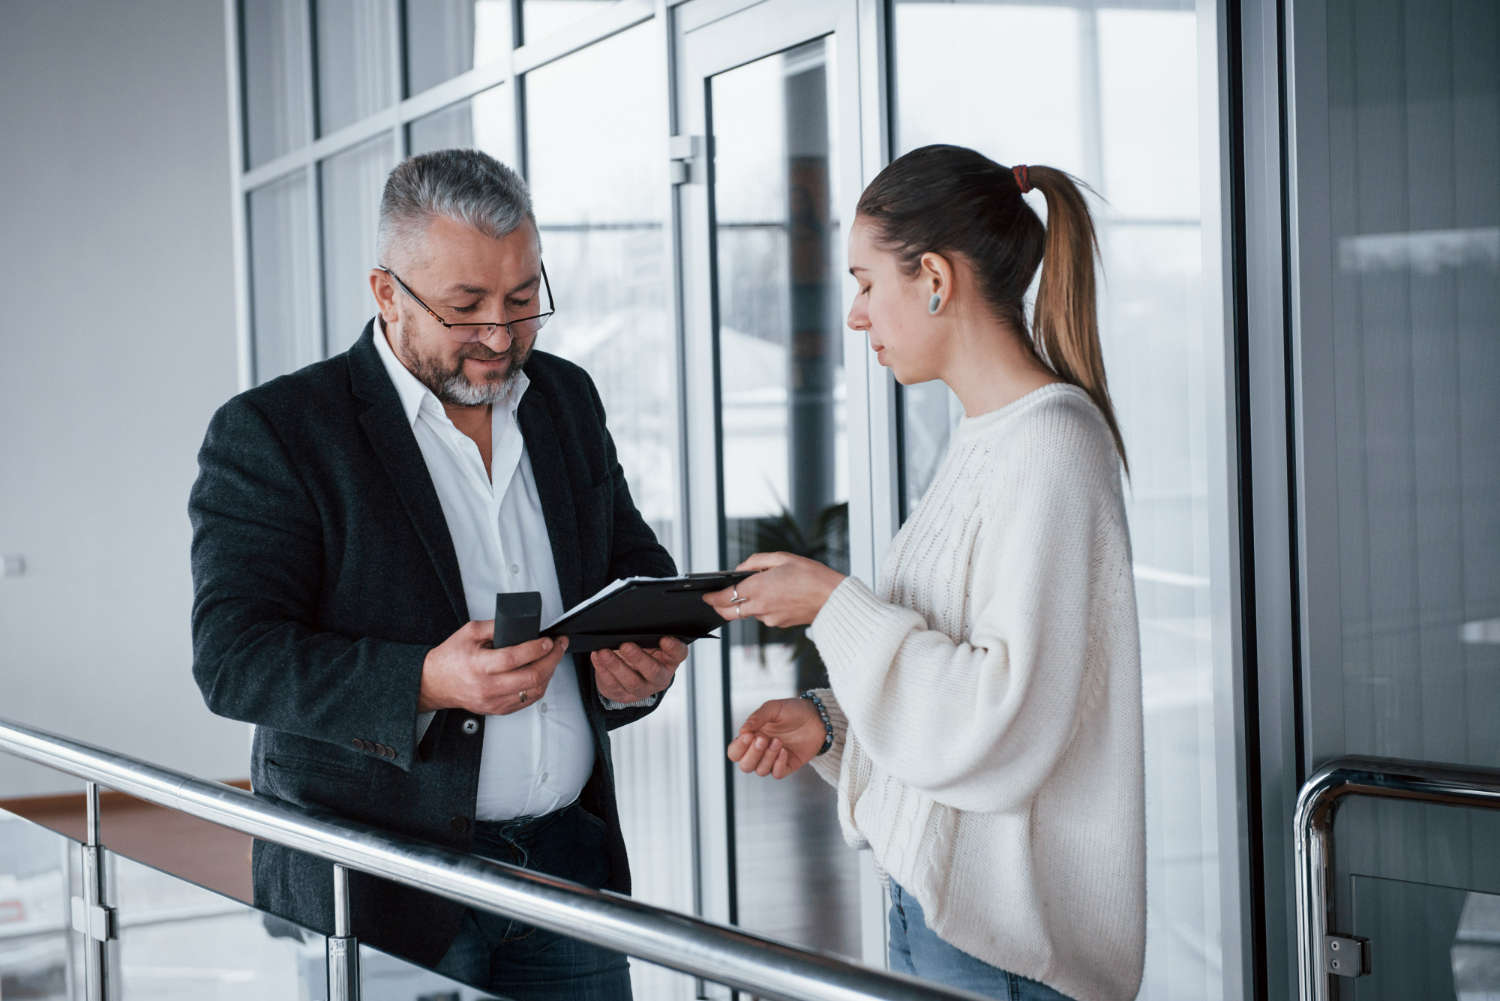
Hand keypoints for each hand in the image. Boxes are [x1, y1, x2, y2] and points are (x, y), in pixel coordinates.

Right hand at [418, 620, 567, 715]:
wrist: (434, 683)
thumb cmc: (450, 658)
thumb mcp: (469, 632)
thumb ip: (495, 626)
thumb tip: (521, 623)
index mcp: (479, 665)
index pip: (514, 658)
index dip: (536, 649)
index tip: (548, 640)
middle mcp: (488, 686)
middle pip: (531, 677)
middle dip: (552, 659)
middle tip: (559, 646)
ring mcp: (494, 701)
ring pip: (533, 691)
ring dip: (549, 673)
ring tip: (553, 658)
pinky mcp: (498, 709)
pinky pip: (527, 701)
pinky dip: (539, 686)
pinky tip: (542, 674)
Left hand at [591, 637, 687, 702]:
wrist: (627, 674)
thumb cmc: (641, 651)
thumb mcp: (648, 642)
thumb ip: (647, 633)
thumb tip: (633, 617)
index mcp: (670, 661)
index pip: (678, 654)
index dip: (674, 648)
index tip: (664, 639)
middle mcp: (659, 677)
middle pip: (653, 671)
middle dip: (639, 658)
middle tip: (626, 645)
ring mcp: (641, 689)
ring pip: (631, 681)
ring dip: (616, 666)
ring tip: (604, 652)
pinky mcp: (623, 695)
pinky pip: (612, 684)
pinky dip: (603, 670)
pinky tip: (597, 657)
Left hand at [703, 553, 845, 628]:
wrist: (834, 599)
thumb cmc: (811, 575)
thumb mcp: (782, 558)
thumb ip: (756, 562)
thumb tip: (741, 569)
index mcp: (758, 588)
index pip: (725, 596)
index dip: (712, 597)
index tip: (705, 594)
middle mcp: (760, 607)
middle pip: (729, 612)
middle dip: (718, 606)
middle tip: (714, 599)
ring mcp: (769, 618)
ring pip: (747, 613)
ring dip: (744, 604)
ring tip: (754, 589)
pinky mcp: (779, 624)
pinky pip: (763, 616)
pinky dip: (761, 607)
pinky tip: (772, 596)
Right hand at [727, 698, 826, 778]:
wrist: (818, 717)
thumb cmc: (793, 710)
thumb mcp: (774, 708)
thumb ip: (757, 718)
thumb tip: (742, 731)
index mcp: (752, 737)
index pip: (735, 752)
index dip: (738, 747)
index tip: (749, 735)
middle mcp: (760, 751)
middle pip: (745, 766)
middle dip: (752, 754)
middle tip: (763, 739)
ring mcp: (773, 759)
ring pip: (760, 771)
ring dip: (767, 757)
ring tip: (779, 741)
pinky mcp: (788, 766)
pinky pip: (777, 774)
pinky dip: (778, 764)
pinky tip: (785, 751)